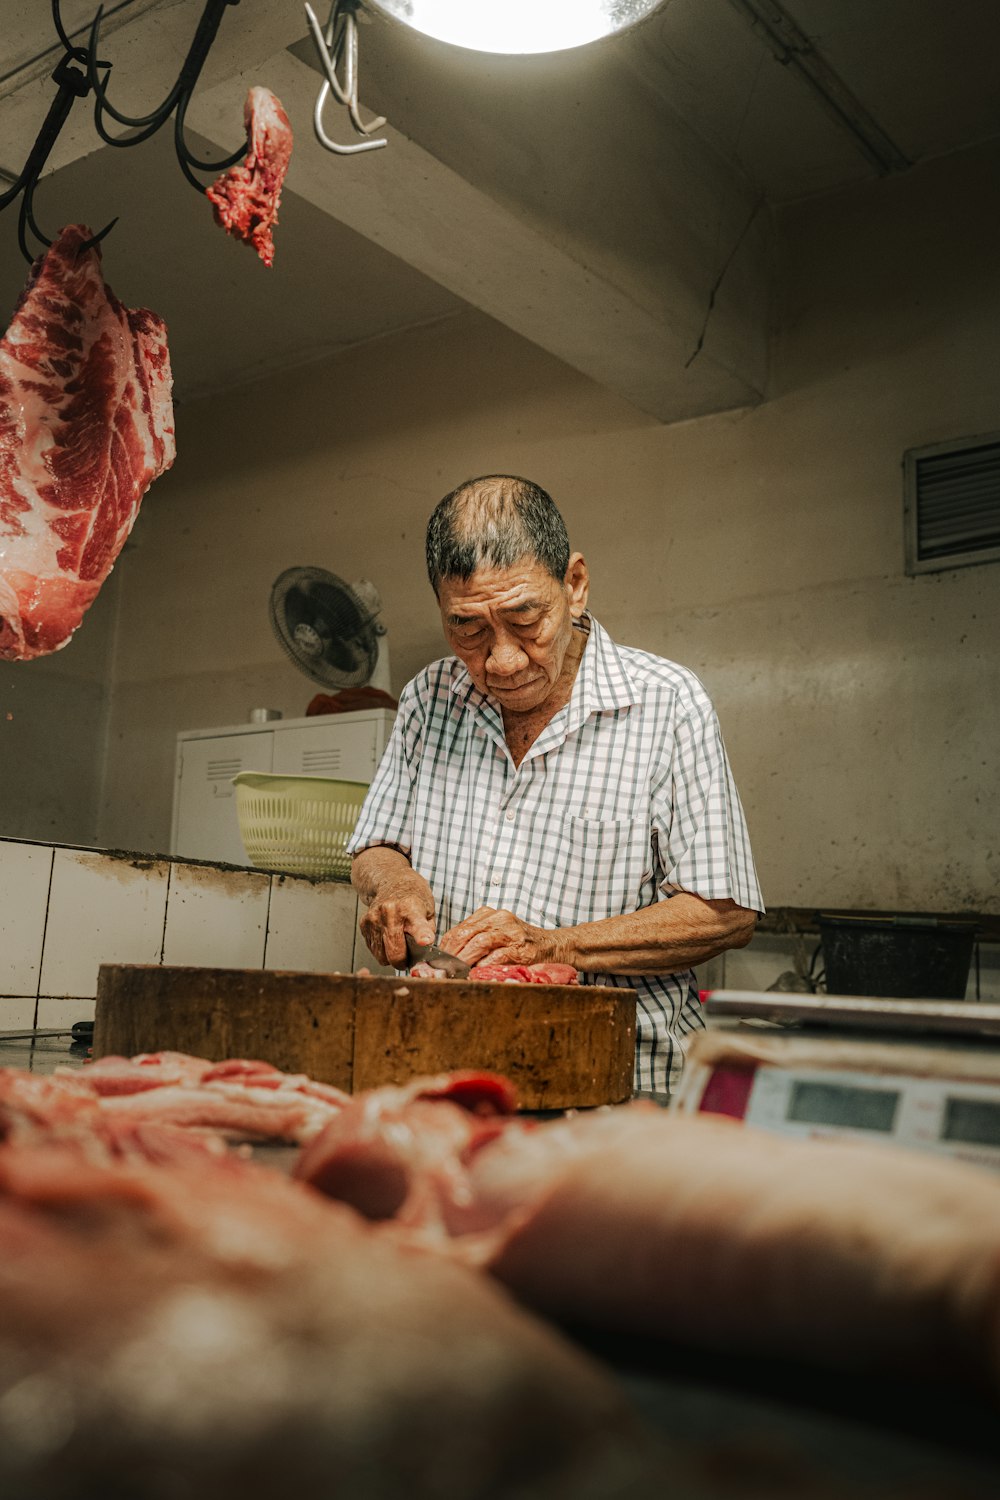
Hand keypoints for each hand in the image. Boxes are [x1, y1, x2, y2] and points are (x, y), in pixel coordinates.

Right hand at [360, 880, 435, 968]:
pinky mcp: (364, 924)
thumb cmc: (412, 896)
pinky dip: (381, 949)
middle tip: (408, 959)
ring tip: (397, 944)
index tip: (425, 941)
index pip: (417, 926)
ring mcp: (374, 918)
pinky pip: (373, 949)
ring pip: (381, 955)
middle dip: (402, 962)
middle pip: (395, 952)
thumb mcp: (428, 909)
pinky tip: (387, 937)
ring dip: (390, 957)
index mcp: (411, 908)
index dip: (421, 936)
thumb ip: (428, 931)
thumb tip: (424, 950)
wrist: (390, 880)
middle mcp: (390, 913)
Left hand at [439, 907, 565, 968]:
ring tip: (456, 970)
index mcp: (490, 915)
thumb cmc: (522, 943)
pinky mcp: (522, 948)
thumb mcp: (497, 934)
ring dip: (466, 958)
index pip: (460, 928)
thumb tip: (450, 957)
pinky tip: (477, 973)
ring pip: (481, 942)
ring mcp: (512, 932)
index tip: (436, 959)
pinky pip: (499, 956)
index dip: (446, 945)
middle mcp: (500, 919)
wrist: (553, 945)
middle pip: (467, 933)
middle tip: (442, 968)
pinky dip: (485, 965)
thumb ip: (476, 940)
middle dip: (452, 952)